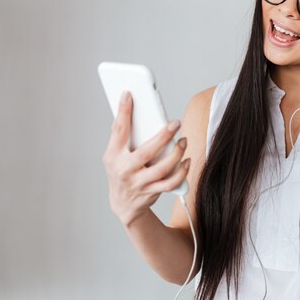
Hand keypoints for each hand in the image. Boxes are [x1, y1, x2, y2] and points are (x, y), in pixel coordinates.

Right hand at [101, 91, 190, 226]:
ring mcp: (139, 183)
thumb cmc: (122, 172)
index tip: (130, 94)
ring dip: (177, 153)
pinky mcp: (152, 192)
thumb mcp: (114, 156)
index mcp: (113, 156)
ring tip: (184, 141)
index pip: (118, 131)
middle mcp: (125, 170)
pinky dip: (182, 172)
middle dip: (163, 136)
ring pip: (163, 168)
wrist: (123, 205)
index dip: (123, 112)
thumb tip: (130, 108)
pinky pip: (171, 183)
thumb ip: (122, 137)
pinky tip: (186, 161)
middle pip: (146, 151)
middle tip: (176, 123)